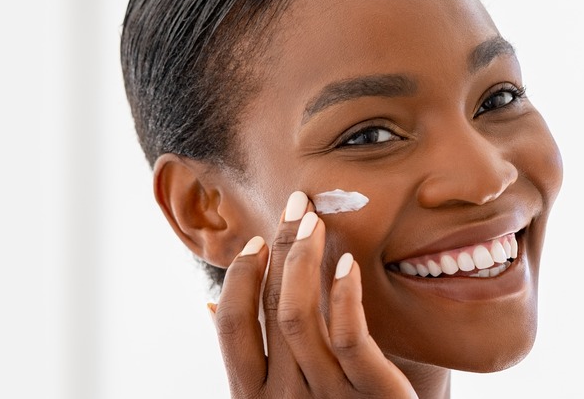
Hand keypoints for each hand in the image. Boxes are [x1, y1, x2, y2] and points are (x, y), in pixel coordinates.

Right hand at [208, 191, 417, 397]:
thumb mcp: (276, 396)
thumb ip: (248, 356)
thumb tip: (211, 305)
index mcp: (253, 395)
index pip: (232, 326)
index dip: (240, 278)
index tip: (256, 242)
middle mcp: (282, 397)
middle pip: (271, 309)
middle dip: (281, 249)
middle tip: (296, 204)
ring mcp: (326, 396)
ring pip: (301, 316)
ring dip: (306, 260)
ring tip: (316, 222)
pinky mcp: (373, 395)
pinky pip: (352, 339)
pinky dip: (344, 297)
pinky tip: (346, 263)